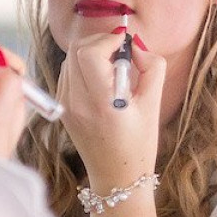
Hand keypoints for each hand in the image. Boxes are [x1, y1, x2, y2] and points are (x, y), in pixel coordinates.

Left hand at [57, 32, 165, 188]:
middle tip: (119, 51)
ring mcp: (66, 105)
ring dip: (91, 54)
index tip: (124, 42)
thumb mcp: (153, 104)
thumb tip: (134, 45)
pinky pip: (68, 73)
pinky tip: (101, 81)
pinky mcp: (62, 107)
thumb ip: (151, 67)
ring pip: (70, 59)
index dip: (107, 39)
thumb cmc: (139, 143)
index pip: (89, 53)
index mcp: (101, 102)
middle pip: (76, 50)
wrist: (117, 177)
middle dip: (99, 42)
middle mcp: (77, 102)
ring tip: (112, 68)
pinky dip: (83, 67)